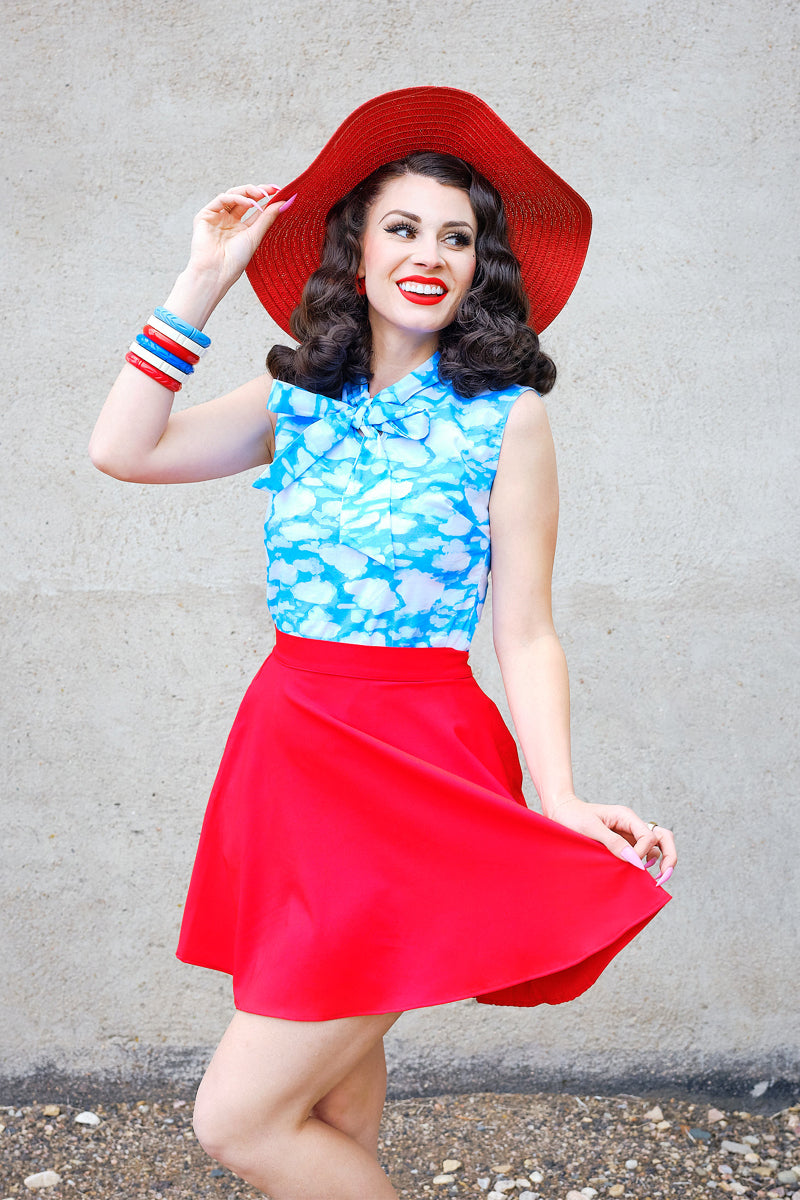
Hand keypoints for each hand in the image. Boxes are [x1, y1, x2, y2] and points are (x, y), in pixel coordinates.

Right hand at [187, 184, 286, 286]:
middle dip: (258, 191)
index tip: (280, 191)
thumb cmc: (234, 261)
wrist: (216, 272)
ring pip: (232, 195)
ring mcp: (216, 217)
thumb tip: (284, 203)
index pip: (255, 208)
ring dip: (247, 192)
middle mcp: (229, 220)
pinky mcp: (205, 215)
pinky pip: (221, 199)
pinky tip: (248, 203)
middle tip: (272, 189)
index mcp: (241, 228)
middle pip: (244, 198)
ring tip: (261, 195)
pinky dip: (235, 198)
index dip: (267, 198)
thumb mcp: (255, 236)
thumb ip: (267, 218)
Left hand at [546, 794, 676, 885]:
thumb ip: (613, 842)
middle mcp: (632, 826)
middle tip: (664, 876)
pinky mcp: (622, 845)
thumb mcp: (591, 828)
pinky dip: (644, 865)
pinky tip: (637, 875)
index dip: (642, 853)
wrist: (559, 812)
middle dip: (669, 857)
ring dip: (659, 862)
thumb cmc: (572, 816)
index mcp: (627, 817)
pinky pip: (641, 855)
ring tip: (653, 880)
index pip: (649, 837)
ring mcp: (628, 836)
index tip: (629, 863)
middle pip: (663, 838)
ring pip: (655, 848)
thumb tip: (635, 860)